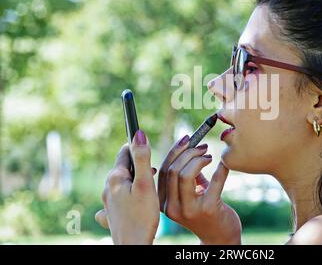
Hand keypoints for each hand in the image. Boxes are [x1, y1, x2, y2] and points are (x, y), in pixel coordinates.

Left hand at [95, 130, 159, 244]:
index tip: (149, 149)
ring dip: (135, 182)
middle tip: (154, 174)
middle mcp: (107, 188)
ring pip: (123, 183)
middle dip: (139, 167)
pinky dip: (128, 197)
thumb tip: (139, 134)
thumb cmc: (142, 217)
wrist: (133, 246)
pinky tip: (134, 204)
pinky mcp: (111, 214)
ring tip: (149, 190)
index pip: (124, 152)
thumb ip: (143, 158)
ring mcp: (107, 202)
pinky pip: (119, 199)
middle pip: (124, 168)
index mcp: (115, 178)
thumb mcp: (146, 184)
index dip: (138, 148)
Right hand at [158, 135, 241, 244]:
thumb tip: (190, 149)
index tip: (187, 139)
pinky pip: (213, 182)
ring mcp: (189, 210)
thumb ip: (186, 176)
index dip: (175, 151)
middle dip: (188, 152)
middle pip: (173, 170)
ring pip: (185, 174)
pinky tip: (224, 164)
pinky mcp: (208, 210)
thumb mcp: (189, 195)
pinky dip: (220, 169)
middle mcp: (172, 207)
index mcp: (164, 202)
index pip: (163, 170)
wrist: (219, 239)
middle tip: (202, 147)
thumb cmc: (204, 212)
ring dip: (198, 159)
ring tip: (209, 156)